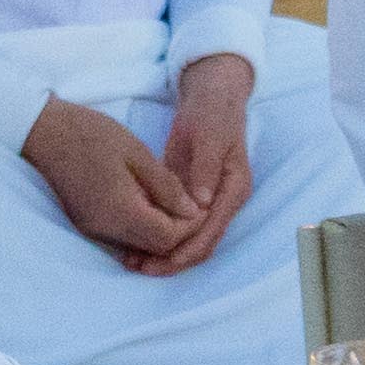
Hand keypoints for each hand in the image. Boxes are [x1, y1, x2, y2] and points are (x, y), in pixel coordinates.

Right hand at [26, 96, 207, 266]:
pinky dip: (142, 227)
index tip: (203, 204)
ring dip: (161, 231)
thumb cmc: (91, 134)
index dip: (191, 226)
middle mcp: (105, 229)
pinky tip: (151, 205)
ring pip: (139, 245)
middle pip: (154, 248)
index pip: (168, 238)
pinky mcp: (86, 223)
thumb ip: (167, 186)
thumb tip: (193, 212)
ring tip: (176, 204)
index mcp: (121, 211)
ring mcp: (93, 229)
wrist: (43, 131)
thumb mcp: (138, 154)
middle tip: (193, 206)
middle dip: (179, 233)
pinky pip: (122, 236)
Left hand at [147, 56, 257, 278]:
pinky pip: (176, 224)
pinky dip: (158, 235)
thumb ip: (206, 168)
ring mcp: (207, 200)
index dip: (186, 251)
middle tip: (139, 268)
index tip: (161, 262)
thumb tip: (202, 203)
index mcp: (233, 190)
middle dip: (173, 260)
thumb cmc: (213, 112)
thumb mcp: (209, 136)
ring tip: (132, 262)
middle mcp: (223, 201)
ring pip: (188, 239)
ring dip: (163, 253)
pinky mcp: (190, 196)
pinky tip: (134, 242)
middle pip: (201, 244)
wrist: (211, 96)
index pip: (211, 231)